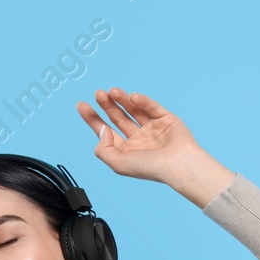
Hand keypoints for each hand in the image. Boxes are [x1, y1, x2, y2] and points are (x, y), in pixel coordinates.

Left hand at [75, 88, 232, 206]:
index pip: (106, 131)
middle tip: (98, 94)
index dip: (93, 118)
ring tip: (112, 91)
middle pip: (118, 118)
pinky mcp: (166, 119)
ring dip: (121, 99)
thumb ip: (104, 149)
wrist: (178, 165)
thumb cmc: (150, 168)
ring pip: (133, 109)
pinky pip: (152, 107)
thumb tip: (102, 130)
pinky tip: (132, 97)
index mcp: (127, 151)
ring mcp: (152, 128)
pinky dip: (142, 101)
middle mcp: (138, 139)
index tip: (82, 105)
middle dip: (107, 105)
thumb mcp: (118, 163)